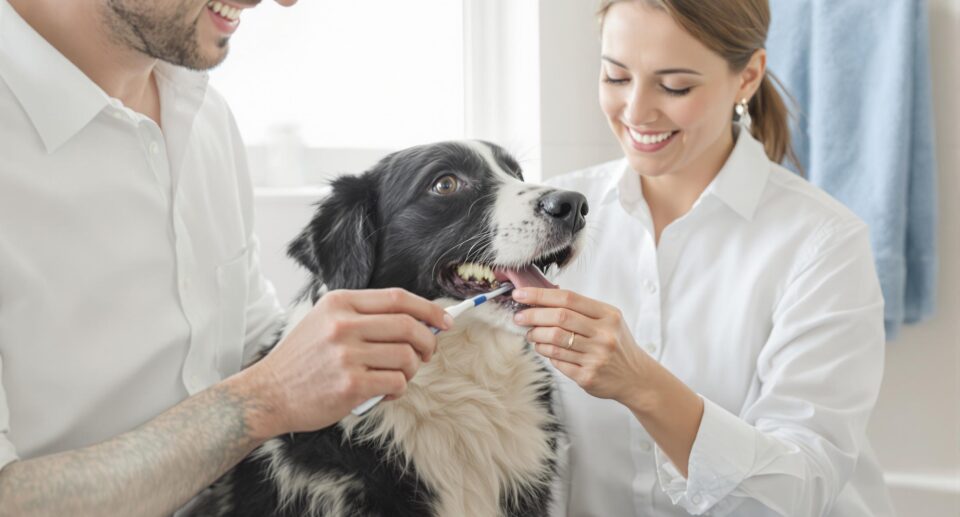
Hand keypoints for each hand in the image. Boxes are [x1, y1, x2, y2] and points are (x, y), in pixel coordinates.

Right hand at [236, 288, 452, 438]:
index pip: (397, 298)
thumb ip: (364, 317)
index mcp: (339, 303)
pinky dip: (398, 390)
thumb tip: (417, 321)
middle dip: (427, 342)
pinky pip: (396, 383)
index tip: (445, 321)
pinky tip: (384, 393)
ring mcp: (346, 354)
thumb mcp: (324, 322)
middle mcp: (343, 324)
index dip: (428, 308)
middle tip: (427, 354)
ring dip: (412, 370)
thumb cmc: (302, 360)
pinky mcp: (350, 384)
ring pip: (406, 356)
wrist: (267, 393)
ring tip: (398, 376)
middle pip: (408, 326)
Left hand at [512, 287, 652, 406]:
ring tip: (531, 335)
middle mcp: (604, 335)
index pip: (568, 299)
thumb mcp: (609, 320)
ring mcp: (596, 357)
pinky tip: (544, 349)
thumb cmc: (617, 344)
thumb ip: (581, 310)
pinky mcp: (588, 376)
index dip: (540, 295)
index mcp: (608, 315)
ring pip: (554, 342)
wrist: (636, 377)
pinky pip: (558, 361)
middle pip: (559, 319)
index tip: (520, 295)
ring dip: (536, 337)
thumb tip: (541, 301)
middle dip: (533, 316)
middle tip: (519, 317)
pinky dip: (546, 354)